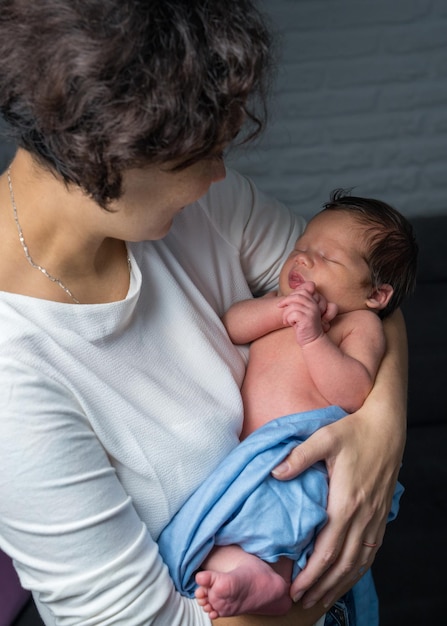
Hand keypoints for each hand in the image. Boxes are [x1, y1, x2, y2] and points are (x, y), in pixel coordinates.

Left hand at [271, 408, 401, 608]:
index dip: (311, 573)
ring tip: (321, 598)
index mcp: (346, 501)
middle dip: (322, 586)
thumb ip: (300, 456)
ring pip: (358, 562)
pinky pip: (370, 552)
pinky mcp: (380, 515)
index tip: (295, 588)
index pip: (328, 549)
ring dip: (340, 584)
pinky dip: (358, 570)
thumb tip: (275, 473)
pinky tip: (347, 576)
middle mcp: (363, 515)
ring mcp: (374, 518)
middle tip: (302, 601)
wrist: (387, 428)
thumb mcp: (324, 437)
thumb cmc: (354, 431)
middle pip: (342, 563)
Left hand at [278, 282, 336, 343]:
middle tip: (280, 308)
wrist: (312, 341)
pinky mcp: (307, 319)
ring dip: (286, 314)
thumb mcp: (301, 313)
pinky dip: (288, 319)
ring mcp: (311, 312)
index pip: (302, 291)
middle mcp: (314, 306)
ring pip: (292, 306)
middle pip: (296, 296)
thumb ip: (297, 304)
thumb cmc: (303, 327)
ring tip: (286, 320)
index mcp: (313, 302)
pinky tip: (291, 324)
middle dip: (285, 302)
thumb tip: (285, 298)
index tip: (283, 303)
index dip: (291, 295)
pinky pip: (292, 314)